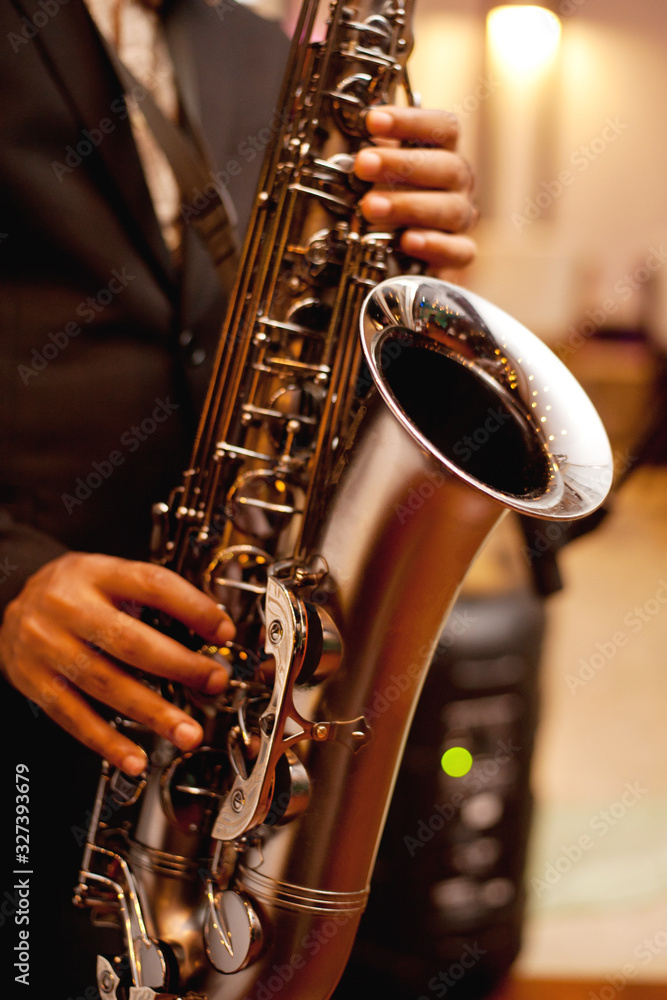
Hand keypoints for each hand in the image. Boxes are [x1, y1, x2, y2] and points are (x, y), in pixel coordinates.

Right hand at [0, 552, 234, 775]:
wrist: (10, 600)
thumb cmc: (74, 590)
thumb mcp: (110, 575)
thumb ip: (154, 596)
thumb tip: (212, 626)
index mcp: (96, 573)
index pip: (151, 585)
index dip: (192, 607)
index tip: (223, 629)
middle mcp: (69, 607)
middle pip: (129, 640)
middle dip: (179, 666)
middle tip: (213, 681)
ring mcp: (48, 646)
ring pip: (105, 683)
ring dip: (153, 713)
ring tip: (187, 732)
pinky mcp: (34, 682)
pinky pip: (74, 716)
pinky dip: (107, 742)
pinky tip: (134, 758)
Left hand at [354, 106, 476, 271]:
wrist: (399, 255)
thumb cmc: (387, 200)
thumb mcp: (374, 175)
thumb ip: (368, 158)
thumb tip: (337, 145)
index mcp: (443, 153)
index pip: (443, 127)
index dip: (410, 122)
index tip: (371, 121)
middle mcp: (457, 183)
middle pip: (447, 166)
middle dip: (402, 164)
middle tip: (363, 165)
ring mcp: (460, 218)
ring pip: (451, 208)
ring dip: (408, 205)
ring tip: (370, 207)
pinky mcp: (458, 254)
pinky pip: (459, 250)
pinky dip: (434, 245)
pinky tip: (407, 241)